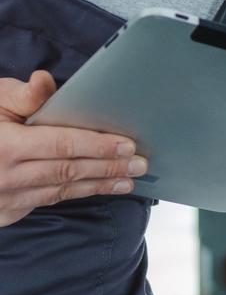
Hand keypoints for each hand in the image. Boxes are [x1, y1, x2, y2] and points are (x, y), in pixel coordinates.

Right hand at [0, 72, 146, 227]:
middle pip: (68, 171)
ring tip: (129, 179)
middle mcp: (5, 177)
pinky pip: (48, 200)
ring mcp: (5, 200)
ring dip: (99, 185)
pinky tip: (98, 188)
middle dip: (109, 167)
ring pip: (61, 190)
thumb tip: (45, 81)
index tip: (127, 145)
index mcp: (4, 146)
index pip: (61, 146)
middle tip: (142, 163)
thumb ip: (21, 95)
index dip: (97, 146)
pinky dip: (76, 194)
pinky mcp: (5, 213)